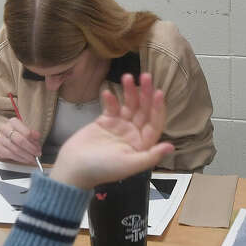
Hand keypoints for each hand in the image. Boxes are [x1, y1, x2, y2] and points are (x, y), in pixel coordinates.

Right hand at [0, 117, 42, 163]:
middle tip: (37, 153)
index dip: (33, 138)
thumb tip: (37, 141)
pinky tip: (26, 160)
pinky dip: (21, 159)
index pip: (25, 131)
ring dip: (27, 156)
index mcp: (13, 122)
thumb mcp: (25, 130)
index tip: (39, 142)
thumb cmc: (17, 133)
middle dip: (31, 149)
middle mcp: (5, 129)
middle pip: (20, 141)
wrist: (5, 137)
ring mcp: (1, 139)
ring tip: (33, 158)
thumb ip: (32, 135)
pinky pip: (12, 156)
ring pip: (16, 150)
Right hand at [49, 73, 173, 189]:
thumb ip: (150, 156)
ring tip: (127, 77)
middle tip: (145, 76)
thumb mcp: (129, 164)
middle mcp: (133, 134)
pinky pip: (112, 106)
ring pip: (129, 105)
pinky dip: (111, 99)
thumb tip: (172, 146)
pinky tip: (107, 92)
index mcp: (142, 145)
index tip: (158, 92)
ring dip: (129, 91)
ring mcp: (119, 126)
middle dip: (145, 94)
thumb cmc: (102, 169)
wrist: (73, 168)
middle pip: (143, 111)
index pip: (154, 123)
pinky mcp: (105, 121)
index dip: (157, 108)